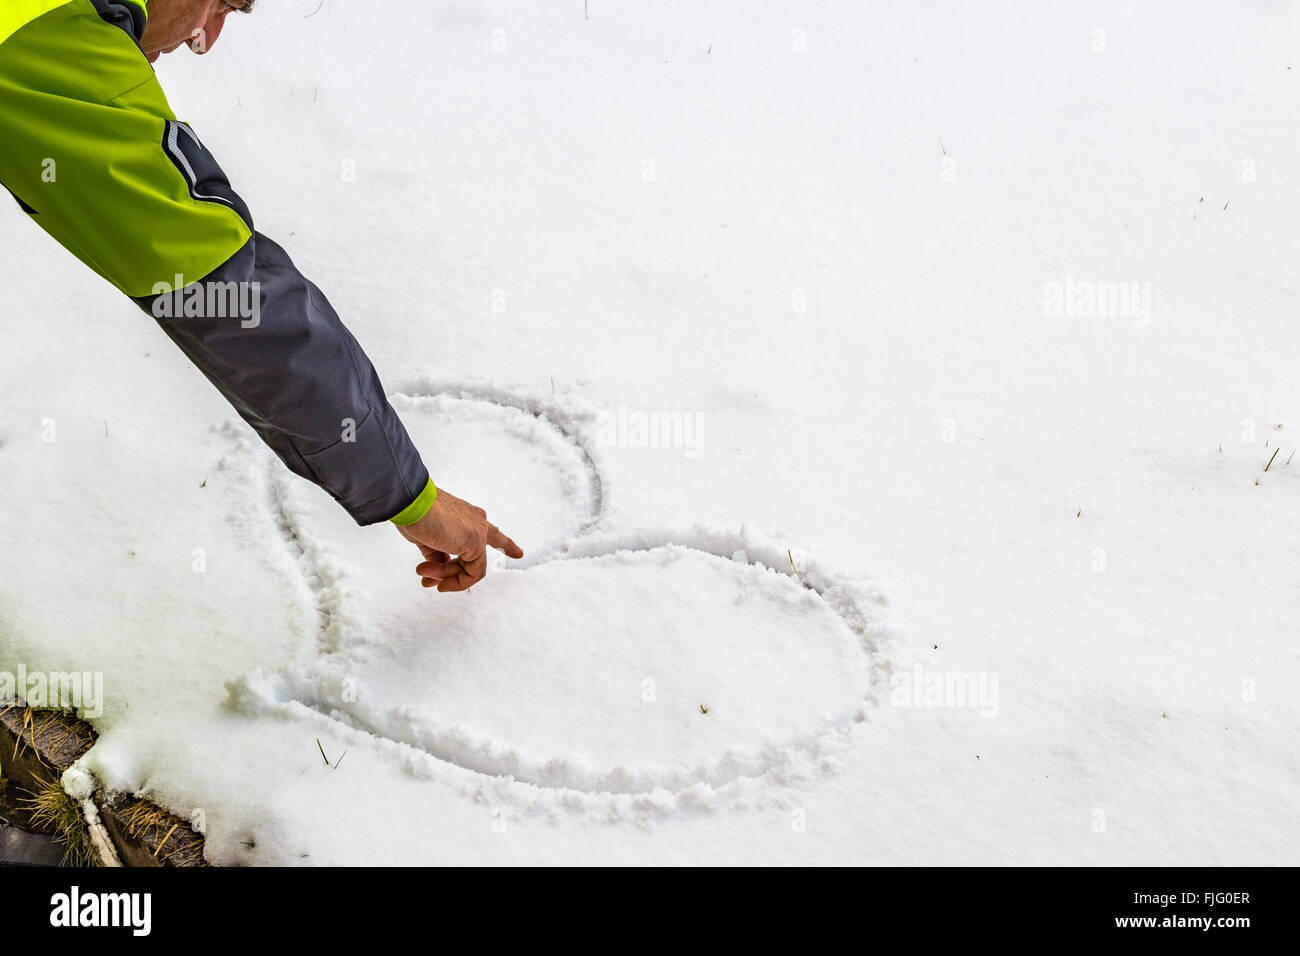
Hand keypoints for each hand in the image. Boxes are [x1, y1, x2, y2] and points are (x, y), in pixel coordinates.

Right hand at [395, 487, 522, 591]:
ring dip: (445, 577)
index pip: (491, 533)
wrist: (410, 503)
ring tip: (424, 576)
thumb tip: (440, 572)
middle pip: (475, 557)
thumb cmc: (413, 515)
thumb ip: (438, 554)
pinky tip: (436, 580)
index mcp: (467, 516)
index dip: (506, 544)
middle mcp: (477, 521)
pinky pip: (473, 573)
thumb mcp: (427, 538)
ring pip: (472, 567)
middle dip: (450, 574)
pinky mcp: (475, 542)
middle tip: (428, 581)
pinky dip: (455, 581)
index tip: (519, 554)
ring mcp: (478, 531)